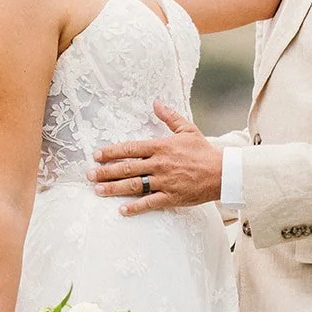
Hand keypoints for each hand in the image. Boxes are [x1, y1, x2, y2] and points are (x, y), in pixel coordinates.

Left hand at [89, 100, 222, 213]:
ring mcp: (165, 181)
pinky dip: (135, 207)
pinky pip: (150, 203)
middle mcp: (160, 164)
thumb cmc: (203, 151)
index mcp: (161, 146)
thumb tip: (155, 102)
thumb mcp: (187, 129)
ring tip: (98, 190)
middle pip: (127, 168)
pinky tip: (121, 209)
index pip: (131, 148)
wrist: (222, 172)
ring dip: (114, 188)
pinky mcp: (171, 197)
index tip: (96, 155)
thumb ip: (169, 117)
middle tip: (89, 174)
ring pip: (134, 185)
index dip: (111, 151)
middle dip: (106, 171)